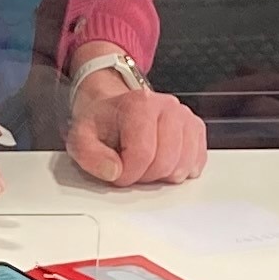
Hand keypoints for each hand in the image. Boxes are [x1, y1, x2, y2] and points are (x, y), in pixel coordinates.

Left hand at [64, 69, 211, 187]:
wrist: (115, 110)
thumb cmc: (102, 124)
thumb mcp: (81, 138)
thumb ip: (90, 156)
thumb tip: (113, 171)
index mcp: (140, 104)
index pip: (142, 154)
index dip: (128, 173)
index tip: (117, 172)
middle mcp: (167, 106)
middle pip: (165, 162)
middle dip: (145, 176)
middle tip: (130, 169)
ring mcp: (185, 117)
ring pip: (183, 165)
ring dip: (162, 175)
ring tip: (145, 165)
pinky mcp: (196, 129)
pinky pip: (197, 162)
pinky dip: (179, 171)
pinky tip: (162, 164)